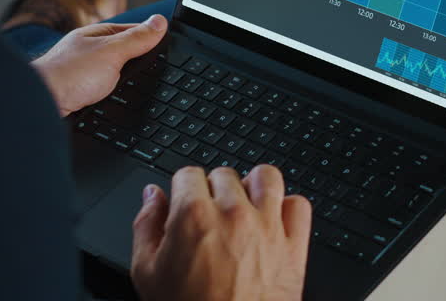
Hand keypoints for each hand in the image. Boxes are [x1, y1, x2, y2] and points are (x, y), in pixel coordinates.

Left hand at [29, 14, 166, 115]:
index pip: (133, 31)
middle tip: (155, 72)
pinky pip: (104, 91)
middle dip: (139, 62)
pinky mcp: (79, 92)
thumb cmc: (69, 75)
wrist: (40, 104)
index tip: (169, 48)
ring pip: (115, 75)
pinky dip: (112, 96)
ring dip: (125, 82)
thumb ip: (136, 38)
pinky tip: (115, 101)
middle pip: (125, 54)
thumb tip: (159, 22)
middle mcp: (90, 51)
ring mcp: (83, 72)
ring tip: (134, 88)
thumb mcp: (112, 52)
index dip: (151, 39)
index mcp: (98, 35)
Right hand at [131, 165, 311, 300]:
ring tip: (244, 205)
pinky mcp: (294, 247)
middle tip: (209, 214)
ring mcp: (268, 228)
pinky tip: (273, 221)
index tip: (185, 202)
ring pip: (266, 177)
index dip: (183, 189)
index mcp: (194, 216)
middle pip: (224, 174)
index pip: (188, 173)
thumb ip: (146, 226)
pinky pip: (299, 206)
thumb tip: (152, 196)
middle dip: (213, 190)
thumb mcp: (147, 272)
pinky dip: (287, 208)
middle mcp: (233, 214)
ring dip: (253, 186)